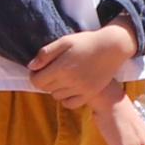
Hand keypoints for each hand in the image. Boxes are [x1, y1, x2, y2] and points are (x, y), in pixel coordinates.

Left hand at [26, 21, 140, 111]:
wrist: (113, 47)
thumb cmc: (87, 41)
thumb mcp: (65, 41)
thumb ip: (46, 53)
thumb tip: (31, 67)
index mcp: (62, 67)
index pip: (37, 81)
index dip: (34, 75)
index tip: (38, 69)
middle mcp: (70, 81)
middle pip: (46, 89)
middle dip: (45, 80)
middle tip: (52, 71)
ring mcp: (81, 89)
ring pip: (57, 96)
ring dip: (56, 88)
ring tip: (63, 77)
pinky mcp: (90, 93)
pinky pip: (70, 103)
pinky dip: (66, 98)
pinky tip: (70, 88)